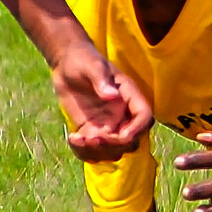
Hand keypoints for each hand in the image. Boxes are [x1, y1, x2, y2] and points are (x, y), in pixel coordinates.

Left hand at [53, 36, 153, 162]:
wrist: (66, 64)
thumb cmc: (83, 59)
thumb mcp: (91, 65)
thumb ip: (101, 79)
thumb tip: (112, 96)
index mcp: (130, 97)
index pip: (144, 118)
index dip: (136, 131)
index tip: (119, 135)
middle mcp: (122, 115)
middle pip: (130, 142)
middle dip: (112, 145)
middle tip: (89, 137)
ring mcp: (108, 126)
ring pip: (113, 151)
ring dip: (96, 152)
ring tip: (76, 139)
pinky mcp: (92, 132)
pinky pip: (93, 151)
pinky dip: (84, 152)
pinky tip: (72, 139)